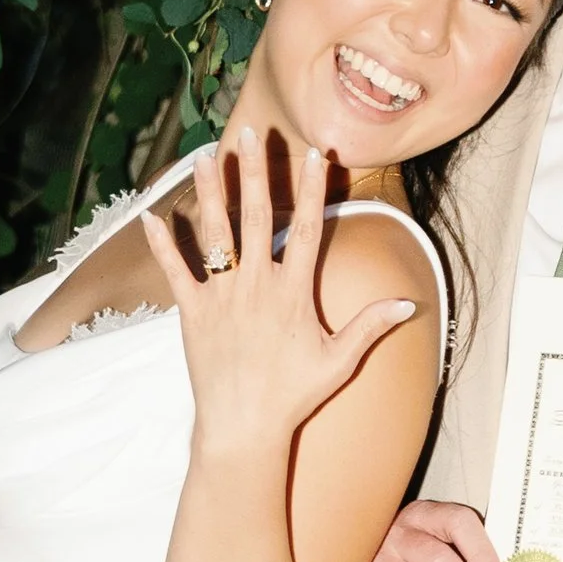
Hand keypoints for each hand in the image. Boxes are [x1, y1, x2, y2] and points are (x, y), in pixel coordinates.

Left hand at [151, 128, 419, 457]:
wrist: (243, 428)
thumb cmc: (294, 396)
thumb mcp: (339, 361)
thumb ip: (372, 326)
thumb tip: (410, 304)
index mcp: (292, 292)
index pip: (305, 229)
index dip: (312, 188)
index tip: (316, 153)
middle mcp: (256, 285)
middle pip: (257, 217)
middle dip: (255, 172)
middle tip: (251, 133)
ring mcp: (222, 296)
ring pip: (215, 233)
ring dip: (211, 191)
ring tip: (207, 154)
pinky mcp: (192, 313)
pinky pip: (175, 271)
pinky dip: (163, 244)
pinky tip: (152, 214)